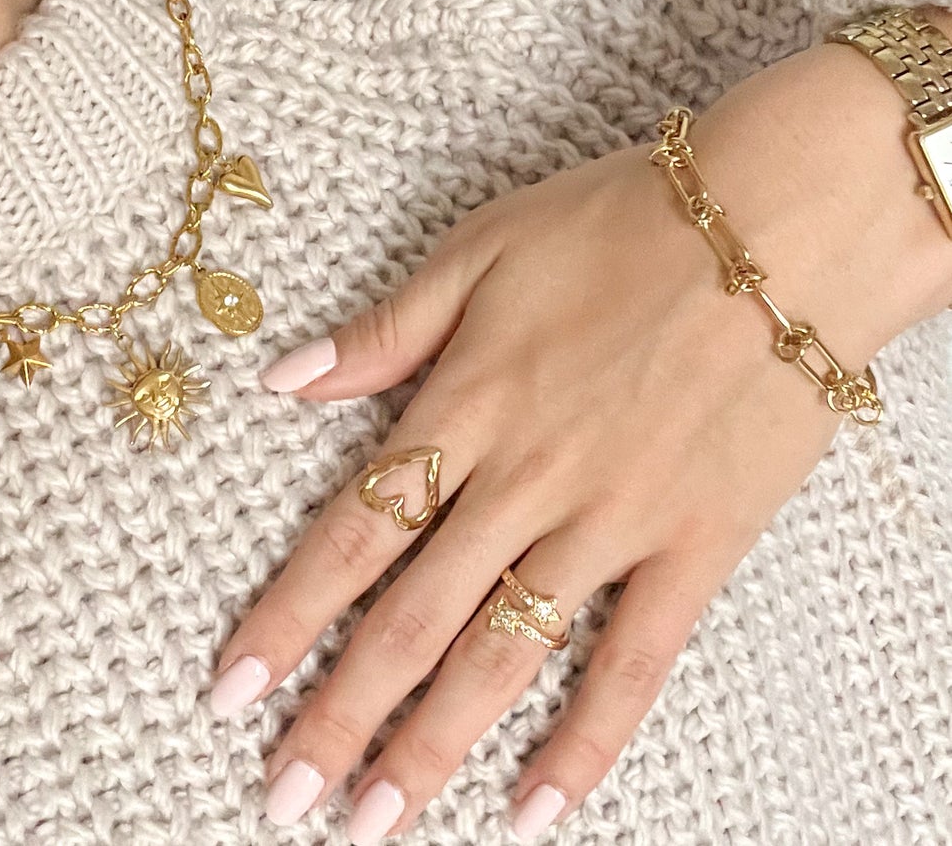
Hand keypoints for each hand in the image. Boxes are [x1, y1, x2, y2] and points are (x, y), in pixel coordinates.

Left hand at [206, 31, 951, 842]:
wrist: (778, 224)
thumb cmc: (618, 224)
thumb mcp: (480, 249)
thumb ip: (383, 331)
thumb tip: (282, 381)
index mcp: (465, 405)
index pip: (354, 532)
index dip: (287, 617)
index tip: (231, 690)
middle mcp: (525, 479)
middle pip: (412, 618)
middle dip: (341, 714)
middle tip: (286, 799)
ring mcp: (613, 521)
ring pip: (505, 655)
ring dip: (433, 747)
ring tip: (375, 824)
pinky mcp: (695, 545)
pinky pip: (635, 662)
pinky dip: (587, 741)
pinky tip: (539, 809)